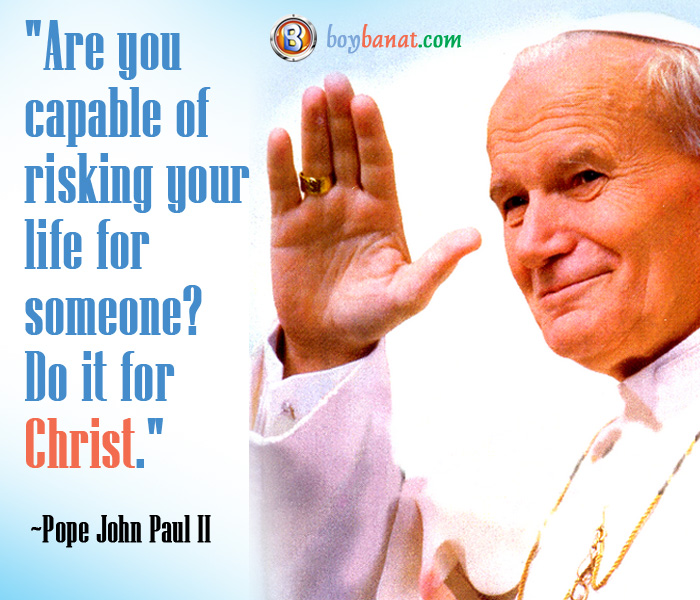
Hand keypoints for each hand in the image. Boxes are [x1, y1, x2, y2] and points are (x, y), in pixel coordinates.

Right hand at [268, 73, 480, 375]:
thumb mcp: (409, 294)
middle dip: (341, 117)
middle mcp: (351, 203)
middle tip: (335, 81)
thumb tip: (476, 236)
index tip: (366, 102)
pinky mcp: (287, 225)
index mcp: (383, 211)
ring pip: (315, 160)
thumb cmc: (373, 317)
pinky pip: (283, 188)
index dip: (371, 132)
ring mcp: (318, 211)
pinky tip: (280, 136)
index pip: (378, 162)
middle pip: (346, 150)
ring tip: (311, 95)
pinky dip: (281, 164)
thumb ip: (437, 264)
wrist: (329, 339)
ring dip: (313, 128)